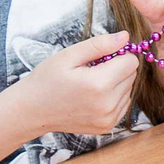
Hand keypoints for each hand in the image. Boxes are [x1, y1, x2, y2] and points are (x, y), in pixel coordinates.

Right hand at [6, 30, 142, 137]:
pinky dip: (114, 97)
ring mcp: (108, 118)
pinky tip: (93, 96)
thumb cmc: (47, 80)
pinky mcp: (108, 126)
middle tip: (91, 70)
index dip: (118, 54)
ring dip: (116, 83)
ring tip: (90, 85)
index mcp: (99, 84)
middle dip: (117, 68)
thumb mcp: (69, 55)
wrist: (32, 110)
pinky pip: (123, 104)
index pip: (131, 61)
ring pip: (129, 90)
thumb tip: (125, 36)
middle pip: (132, 75)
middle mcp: (108, 105)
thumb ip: (100, 44)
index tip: (100, 57)